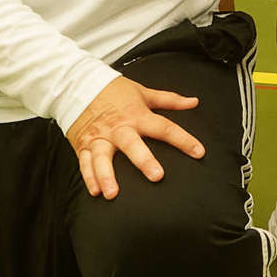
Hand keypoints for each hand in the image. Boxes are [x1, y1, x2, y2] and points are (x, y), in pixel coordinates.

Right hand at [66, 75, 204, 198]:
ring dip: (106, 176)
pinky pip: (85, 163)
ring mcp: (100, 138)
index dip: (183, 140)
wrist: (78, 84)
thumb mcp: (144, 92)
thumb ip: (170, 100)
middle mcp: (119, 128)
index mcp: (137, 116)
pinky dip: (89, 177)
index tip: (198, 152)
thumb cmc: (113, 90)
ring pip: (103, 158)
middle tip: (156, 176)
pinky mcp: (84, 144)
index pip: (165, 128)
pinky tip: (95, 191)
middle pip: (133, 144)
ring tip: (112, 193)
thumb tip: (194, 102)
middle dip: (144, 160)